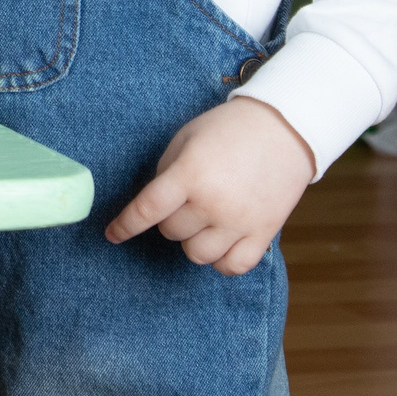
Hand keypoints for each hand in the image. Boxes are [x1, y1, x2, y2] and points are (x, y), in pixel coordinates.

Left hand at [105, 96, 316, 274]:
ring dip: (192, 240)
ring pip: (197, 255)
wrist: (284, 129)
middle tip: (184, 198)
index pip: (147, 210)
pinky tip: (220, 241)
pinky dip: (221, 261)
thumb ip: (166, 173)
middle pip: (171, 232)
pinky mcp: (264, 234)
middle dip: (169, 218)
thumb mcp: (185, 139)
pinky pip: (232, 267)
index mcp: (190, 175)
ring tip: (202, 219)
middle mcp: (213, 203)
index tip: (112, 235)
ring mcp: (240, 222)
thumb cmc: (228, 129)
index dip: (125, 225)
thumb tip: (154, 206)